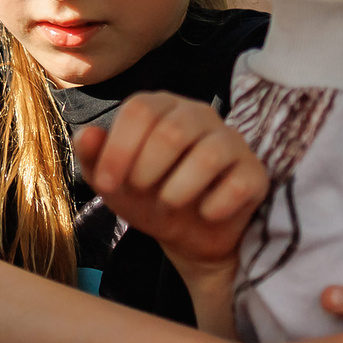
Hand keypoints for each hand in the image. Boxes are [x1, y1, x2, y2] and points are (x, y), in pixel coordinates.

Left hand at [74, 93, 267, 270]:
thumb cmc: (146, 196)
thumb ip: (92, 157)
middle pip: (173, 131)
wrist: (188, 235)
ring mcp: (231, 141)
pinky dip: (213, 207)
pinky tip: (205, 212)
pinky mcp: (255, 172)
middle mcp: (198, 114)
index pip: (140, 110)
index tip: (106, 184)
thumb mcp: (111, 182)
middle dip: (147, 171)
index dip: (119, 149)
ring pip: (208, 155)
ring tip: (170, 203)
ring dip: (178, 190)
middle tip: (142, 191)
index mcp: (161, 107)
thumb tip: (88, 134)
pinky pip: (238, 185)